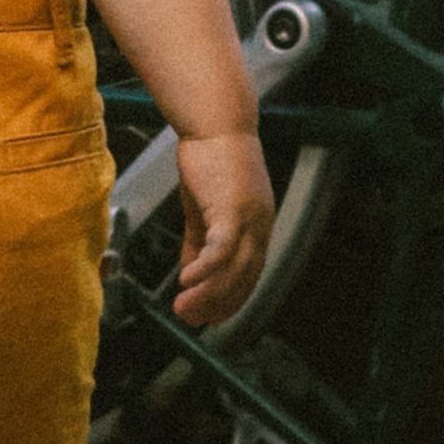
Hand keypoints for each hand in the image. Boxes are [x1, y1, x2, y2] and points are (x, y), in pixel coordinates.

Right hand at [173, 132, 274, 329]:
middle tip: (191, 320)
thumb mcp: (203, 209)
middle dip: (217, 305)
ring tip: (182, 308)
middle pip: (243, 279)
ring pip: (233, 270)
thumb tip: (188, 274)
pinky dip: (205, 270)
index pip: (249, 275)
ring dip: (207, 295)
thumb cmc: (210, 160)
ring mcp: (249, 218)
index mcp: (258, 226)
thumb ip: (198, 242)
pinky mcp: (232, 208)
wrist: (214, 122)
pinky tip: (186, 281)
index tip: (210, 318)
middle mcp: (260, 226)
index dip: (230, 300)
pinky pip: (221, 249)